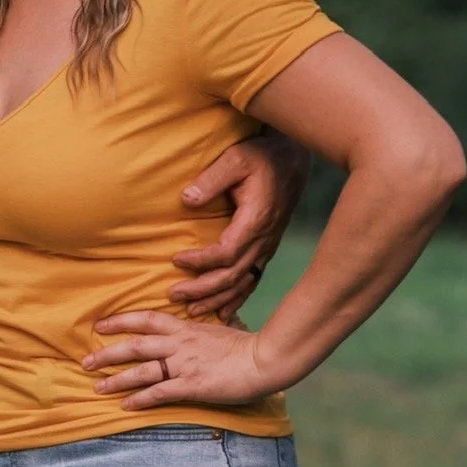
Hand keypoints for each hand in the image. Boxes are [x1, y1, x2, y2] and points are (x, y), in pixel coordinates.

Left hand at [82, 310, 281, 409]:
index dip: (120, 321)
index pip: (145, 319)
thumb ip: (201, 329)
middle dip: (107, 353)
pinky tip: (126, 405)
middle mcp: (178, 344)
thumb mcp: (218, 329)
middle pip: (135, 346)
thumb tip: (199, 325)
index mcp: (184, 328)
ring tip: (98, 387)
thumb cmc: (245, 346)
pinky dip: (141, 399)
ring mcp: (183, 365)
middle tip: (86, 362)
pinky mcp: (191, 386)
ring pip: (142, 371)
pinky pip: (160, 393)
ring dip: (117, 379)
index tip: (100, 325)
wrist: (262, 360)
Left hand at [169, 131, 308, 319]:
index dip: (201, 261)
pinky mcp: (267, 248)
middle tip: (174, 294)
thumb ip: (211, 179)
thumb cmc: (262, 155)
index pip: (226, 253)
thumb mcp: (235, 159)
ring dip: (217, 299)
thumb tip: (186, 200)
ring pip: (243, 283)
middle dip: (203, 289)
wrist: (293, 159)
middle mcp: (264, 239)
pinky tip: (224, 311)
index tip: (176, 260)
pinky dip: (238, 298)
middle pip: (232, 275)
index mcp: (255, 220)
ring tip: (192, 310)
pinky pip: (253, 279)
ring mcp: (267, 246)